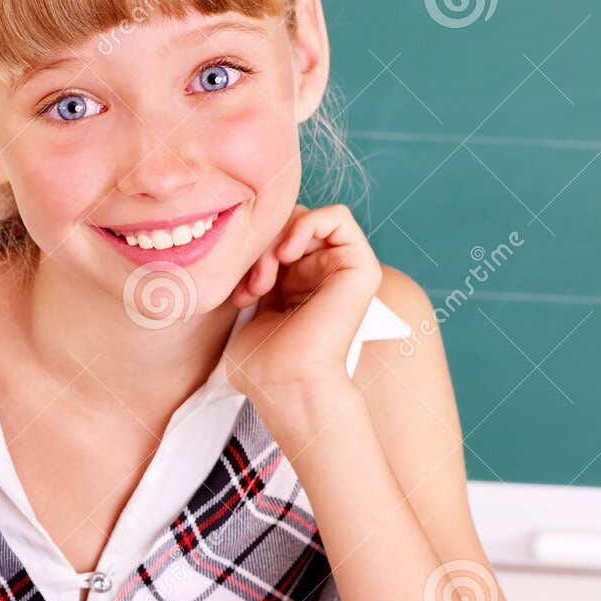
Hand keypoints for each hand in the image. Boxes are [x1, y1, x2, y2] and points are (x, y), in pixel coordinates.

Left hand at [224, 202, 381, 412]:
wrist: (287, 384)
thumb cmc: (263, 362)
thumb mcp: (249, 306)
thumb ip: (253, 269)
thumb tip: (240, 241)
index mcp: (296, 284)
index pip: (274, 236)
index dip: (251, 252)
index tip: (239, 290)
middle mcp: (321, 273)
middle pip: (287, 223)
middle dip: (261, 246)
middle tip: (252, 284)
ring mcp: (342, 269)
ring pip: (306, 218)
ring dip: (277, 239)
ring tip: (266, 278)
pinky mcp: (361, 267)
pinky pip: (338, 216)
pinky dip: (306, 224)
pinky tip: (287, 253)